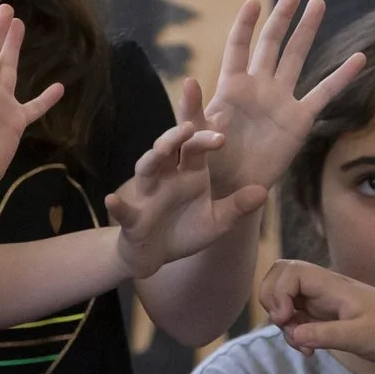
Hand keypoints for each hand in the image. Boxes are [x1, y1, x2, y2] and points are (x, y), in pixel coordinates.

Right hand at [108, 120, 270, 275]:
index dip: (208, 134)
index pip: (198, 147)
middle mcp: (167, 177)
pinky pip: (124, 210)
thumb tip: (263, 191)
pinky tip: (111, 200)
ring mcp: (148, 195)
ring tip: (164, 146)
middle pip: (170, 148)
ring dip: (154, 156)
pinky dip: (118, 206)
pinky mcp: (132, 218)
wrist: (156, 256)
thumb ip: (237, 206)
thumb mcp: (218, 222)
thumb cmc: (186, 231)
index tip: (224, 118)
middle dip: (178, 135)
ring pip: (147, 168)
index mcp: (190, 173)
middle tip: (191, 126)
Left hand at [194, 0, 365, 194]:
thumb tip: (190, 81)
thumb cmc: (208, 164)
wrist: (231, 189)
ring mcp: (281, 100)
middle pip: (272, 44)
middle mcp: (258, 87)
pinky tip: (359, 58)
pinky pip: (324, 94)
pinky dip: (342, 77)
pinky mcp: (300, 120)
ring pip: (297, 58)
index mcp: (232, 87)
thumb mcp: (195, 135)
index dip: (246, 25)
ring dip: (307, 31)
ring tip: (318, 3)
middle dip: (282, 18)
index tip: (254, 2)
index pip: (239, 47)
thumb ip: (193, 109)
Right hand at [257, 259, 374, 364]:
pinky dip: (294, 332)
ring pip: (285, 298)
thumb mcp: (360, 336)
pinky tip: (308, 349)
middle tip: (286, 325)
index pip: (290, 271)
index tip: (285, 319)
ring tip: (302, 345)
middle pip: (280, 276)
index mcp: (332, 285)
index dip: (278, 291)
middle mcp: (323, 289)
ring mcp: (322, 301)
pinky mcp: (324, 316)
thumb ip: (326, 334)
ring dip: (283, 322)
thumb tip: (292, 332)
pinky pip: (296, 316)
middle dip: (272, 300)